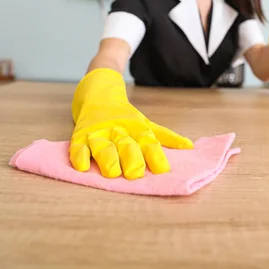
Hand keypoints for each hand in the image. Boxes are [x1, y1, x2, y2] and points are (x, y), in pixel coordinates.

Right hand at [69, 68, 192, 178]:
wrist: (98, 94)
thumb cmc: (126, 117)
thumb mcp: (147, 124)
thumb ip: (166, 137)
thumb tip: (190, 147)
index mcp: (138, 128)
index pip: (149, 142)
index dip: (156, 156)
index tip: (163, 170)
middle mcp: (119, 130)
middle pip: (126, 145)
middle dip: (131, 159)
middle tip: (135, 174)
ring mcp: (99, 133)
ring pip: (103, 146)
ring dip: (107, 159)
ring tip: (113, 173)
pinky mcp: (80, 136)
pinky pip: (78, 147)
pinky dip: (79, 156)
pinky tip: (83, 167)